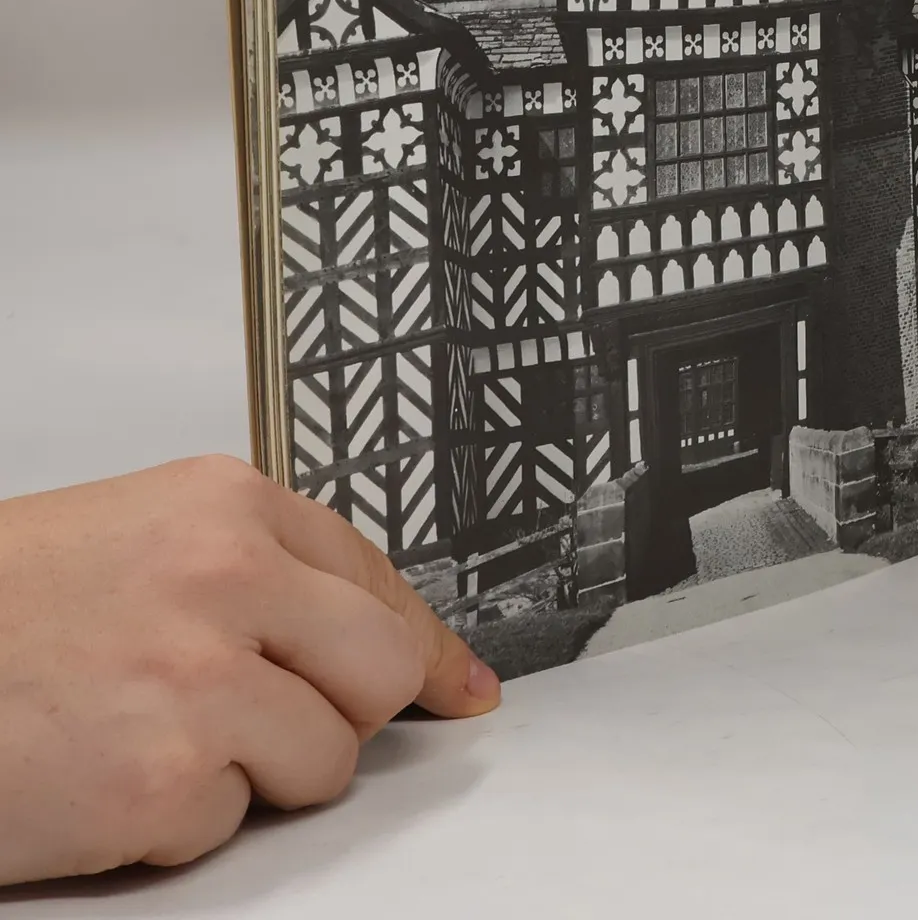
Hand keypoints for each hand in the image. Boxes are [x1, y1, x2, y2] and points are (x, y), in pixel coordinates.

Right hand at [0, 455, 497, 885]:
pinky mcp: (161, 781)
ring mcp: (199, 678)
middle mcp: (227, 576)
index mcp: (227, 506)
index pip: (380, 577)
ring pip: (324, 758)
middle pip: (382, 667)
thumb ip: (269, 578)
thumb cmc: (0, 606)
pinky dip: (174, 823)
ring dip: (255, 771)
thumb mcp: (143, 540)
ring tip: (153, 735)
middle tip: (271, 719)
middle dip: (346, 709)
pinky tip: (104, 775)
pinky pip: (228, 825)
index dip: (424, 644)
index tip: (458, 684)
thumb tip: (406, 653)